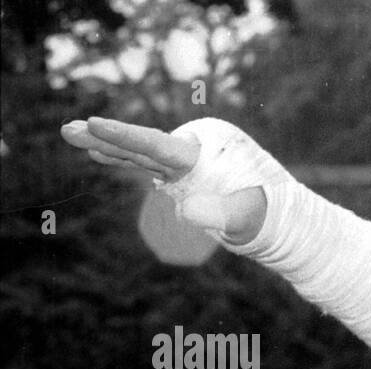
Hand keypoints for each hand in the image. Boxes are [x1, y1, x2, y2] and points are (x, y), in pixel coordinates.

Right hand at [61, 116, 266, 243]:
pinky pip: (147, 164)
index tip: (96, 125)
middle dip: (104, 137)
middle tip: (69, 128)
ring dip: (107, 146)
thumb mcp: (246, 218)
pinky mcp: (182, 174)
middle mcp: (191, 150)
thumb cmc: (265, 215)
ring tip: (71, 134)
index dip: (124, 137)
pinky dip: (124, 158)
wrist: (278, 216)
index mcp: (204, 152)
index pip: (157, 145)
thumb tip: (188, 210)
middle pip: (141, 145)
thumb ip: (220, 213)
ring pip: (139, 153)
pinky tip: (98, 154)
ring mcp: (185, 163)